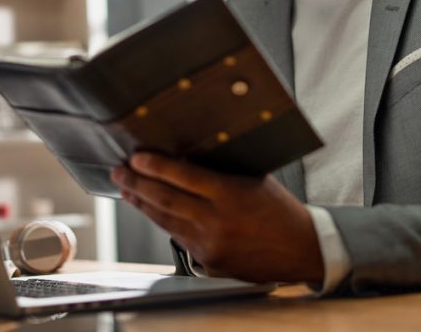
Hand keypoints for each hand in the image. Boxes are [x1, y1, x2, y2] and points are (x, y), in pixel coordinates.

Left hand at [111, 152, 324, 282]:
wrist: (301, 249)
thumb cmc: (278, 209)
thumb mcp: (252, 178)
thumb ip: (218, 171)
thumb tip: (182, 157)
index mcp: (230, 195)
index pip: (182, 177)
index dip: (154, 166)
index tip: (135, 157)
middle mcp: (216, 221)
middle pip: (165, 200)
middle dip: (136, 184)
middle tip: (119, 172)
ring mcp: (210, 245)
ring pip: (165, 221)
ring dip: (142, 204)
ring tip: (127, 189)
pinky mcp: (209, 262)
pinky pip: (178, 238)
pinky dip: (163, 222)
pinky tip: (152, 211)